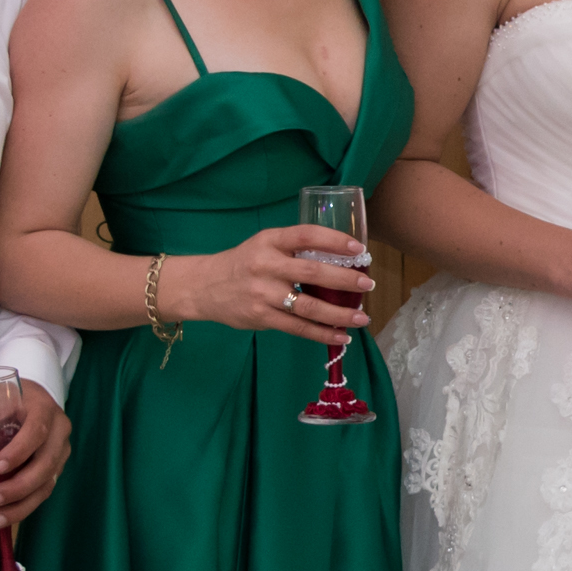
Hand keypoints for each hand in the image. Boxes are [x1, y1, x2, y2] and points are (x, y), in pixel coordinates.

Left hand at [0, 377, 70, 528]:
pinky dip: (20, 508)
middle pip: (46, 464)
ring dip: (20, 506)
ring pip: (47, 485)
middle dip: (18, 487)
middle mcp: (59, 432)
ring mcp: (61, 452)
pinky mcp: (56, 469)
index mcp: (42, 409)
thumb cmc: (4, 402)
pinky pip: (42, 493)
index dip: (19, 452)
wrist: (28, 400)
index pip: (37, 432)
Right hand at [173, 224, 375, 346]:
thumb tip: (341, 260)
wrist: (204, 286)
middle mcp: (266, 265)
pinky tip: (341, 335)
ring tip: (362, 318)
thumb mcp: (264, 245)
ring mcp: (262, 293)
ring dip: (339, 314)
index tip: (359, 249)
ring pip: (308, 306)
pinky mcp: (260, 317)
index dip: (335, 240)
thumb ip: (294, 249)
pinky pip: (297, 327)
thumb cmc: (244, 263)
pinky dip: (322, 333)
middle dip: (345, 280)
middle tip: (367, 285)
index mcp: (269, 241)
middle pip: (312, 272)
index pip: (306, 235)